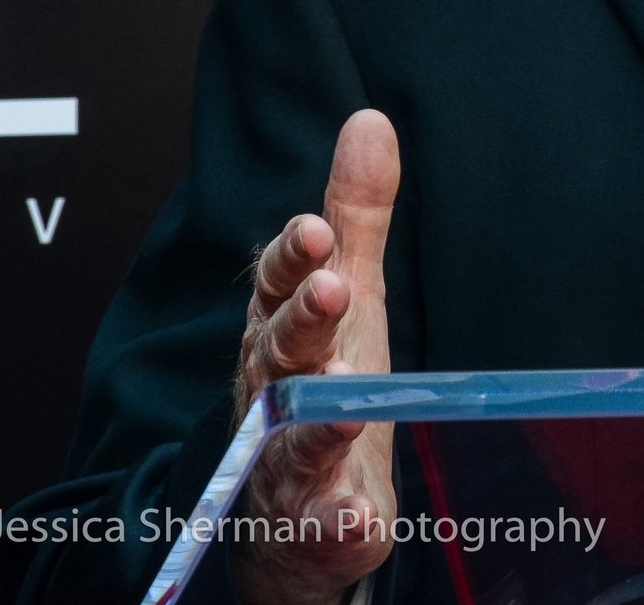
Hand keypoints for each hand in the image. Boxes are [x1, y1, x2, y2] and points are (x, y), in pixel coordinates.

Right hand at [227, 111, 401, 604]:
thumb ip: (356, 216)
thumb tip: (369, 121)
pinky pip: (321, 521)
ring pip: (293, 432)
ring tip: (349, 391)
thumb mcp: (348, 293)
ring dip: (317, 413)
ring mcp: (287, 458)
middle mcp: (274, 391)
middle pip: (280, 352)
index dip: (292, 261)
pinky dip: (336, 519)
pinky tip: (355, 514)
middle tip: (333, 289)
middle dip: (302, 320)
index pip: (277, 289)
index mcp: (281, 333)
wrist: (299, 514)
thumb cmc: (324, 384)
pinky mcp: (315, 519)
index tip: (314, 230)